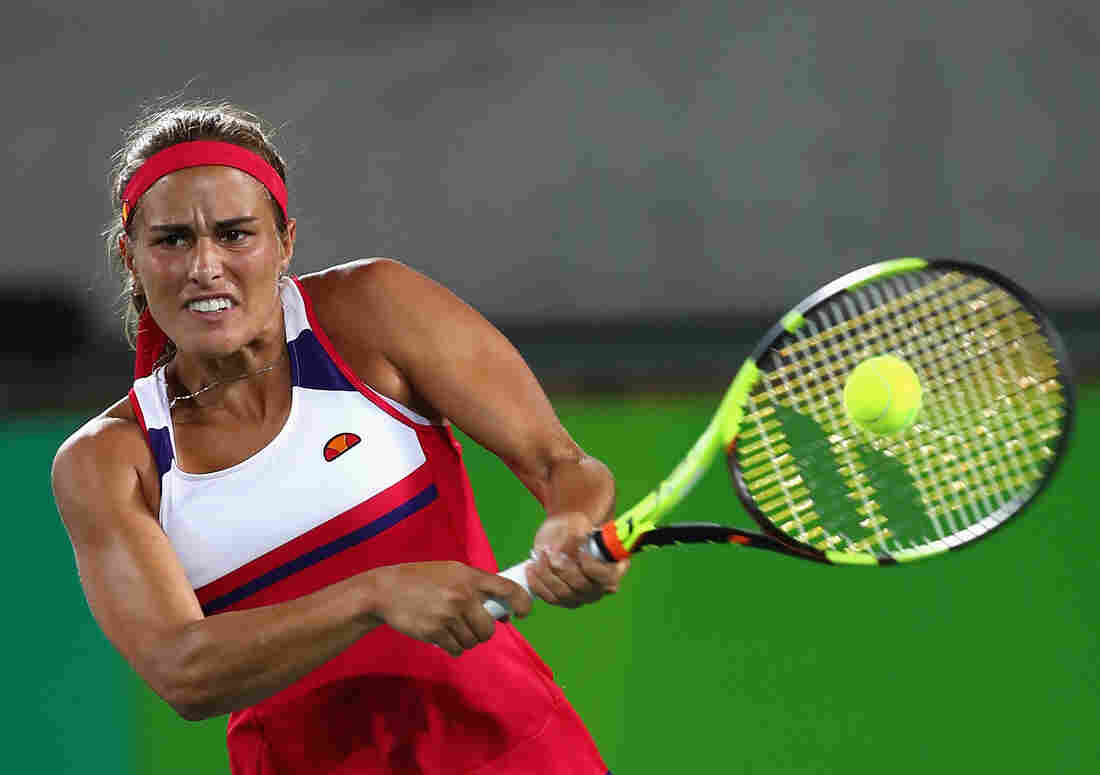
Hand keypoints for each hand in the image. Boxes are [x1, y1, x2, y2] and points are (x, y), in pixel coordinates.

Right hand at [368, 561, 531, 655]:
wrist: (386, 590)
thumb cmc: (423, 580)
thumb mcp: (452, 573)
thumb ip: (478, 588)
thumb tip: (505, 615)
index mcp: (469, 576)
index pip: (507, 589)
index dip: (522, 602)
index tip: (523, 613)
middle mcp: (462, 595)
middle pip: (488, 628)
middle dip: (483, 632)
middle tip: (471, 626)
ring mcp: (449, 614)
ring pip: (472, 641)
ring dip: (465, 640)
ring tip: (451, 628)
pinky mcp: (435, 631)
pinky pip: (456, 649)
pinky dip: (452, 647)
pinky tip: (442, 635)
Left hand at [525, 512, 629, 608]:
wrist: (562, 534)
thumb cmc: (575, 527)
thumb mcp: (577, 523)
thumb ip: (574, 534)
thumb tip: (565, 547)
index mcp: (615, 568)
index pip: (607, 577)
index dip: (592, 567)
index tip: (580, 552)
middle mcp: (602, 587)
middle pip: (582, 586)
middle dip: (562, 568)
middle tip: (549, 551)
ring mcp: (583, 597)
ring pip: (563, 594)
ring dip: (547, 574)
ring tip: (539, 555)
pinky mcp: (565, 600)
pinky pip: (550, 598)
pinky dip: (538, 584)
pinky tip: (531, 568)